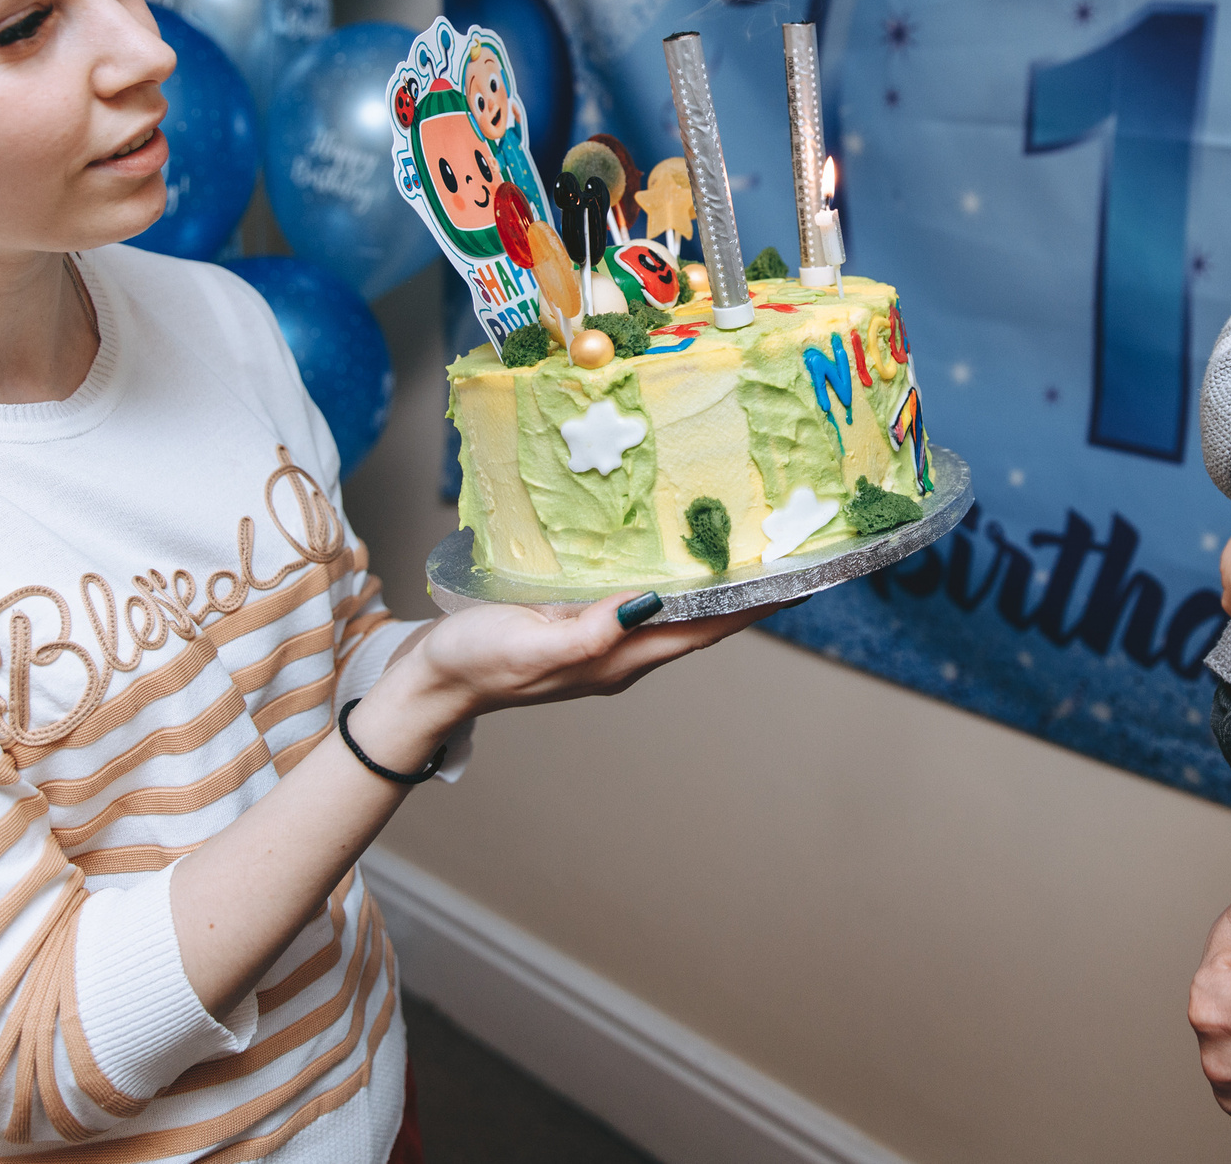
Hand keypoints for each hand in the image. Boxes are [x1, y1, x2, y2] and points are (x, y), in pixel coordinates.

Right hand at [363, 590, 776, 758]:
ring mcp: (603, 643)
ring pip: (675, 613)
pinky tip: (671, 557)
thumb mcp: (530, 644)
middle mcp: (622, 654)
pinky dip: (671, 581)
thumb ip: (588, 633)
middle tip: (787, 552)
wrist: (430, 682)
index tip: (800, 580)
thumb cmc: (476, 661)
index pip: (705, 631)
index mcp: (620, 660)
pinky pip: (641, 602)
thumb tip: (647, 606)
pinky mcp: (580, 627)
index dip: (755, 606)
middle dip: (747, 593)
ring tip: (746, 549)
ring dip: (713, 586)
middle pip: (701, 623)